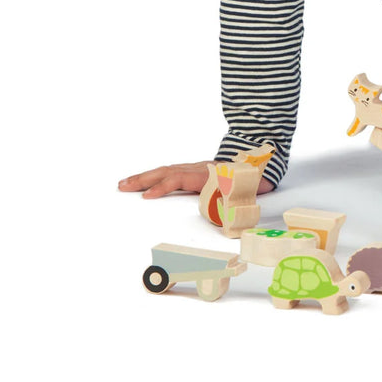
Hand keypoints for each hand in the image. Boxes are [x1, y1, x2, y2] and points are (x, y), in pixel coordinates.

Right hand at [118, 161, 274, 198]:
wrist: (258, 165)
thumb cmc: (250, 182)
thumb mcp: (244, 192)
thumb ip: (233, 203)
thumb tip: (226, 217)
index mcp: (208, 174)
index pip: (181, 178)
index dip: (164, 187)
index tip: (147, 196)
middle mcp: (199, 168)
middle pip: (168, 171)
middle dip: (144, 179)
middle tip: (123, 187)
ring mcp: (195, 167)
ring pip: (167, 169)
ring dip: (145, 176)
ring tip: (125, 183)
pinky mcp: (194, 169)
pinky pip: (171, 171)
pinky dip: (155, 175)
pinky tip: (144, 180)